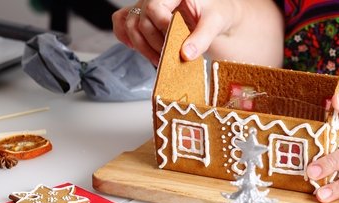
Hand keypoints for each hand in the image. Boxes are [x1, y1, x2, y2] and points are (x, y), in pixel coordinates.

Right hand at [112, 0, 282, 66]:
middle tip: (170, 58)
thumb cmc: (217, 14)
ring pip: (130, 25)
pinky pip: (121, 22)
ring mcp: (146, 6)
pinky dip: (124, 36)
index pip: (155, 7)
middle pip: (141, 20)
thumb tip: (186, 55)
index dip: (162, 28)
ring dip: (142, 47)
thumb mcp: (215, 22)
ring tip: (159, 60)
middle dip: (154, 43)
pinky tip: (136, 47)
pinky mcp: (142, 17)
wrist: (216, 16)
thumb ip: (202, 37)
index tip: (175, 45)